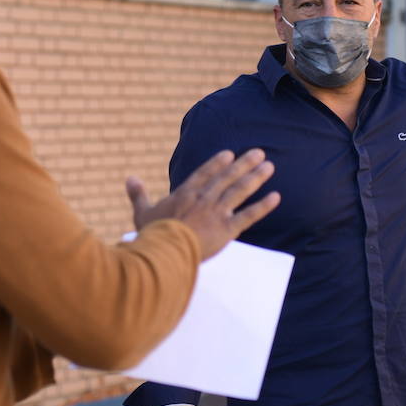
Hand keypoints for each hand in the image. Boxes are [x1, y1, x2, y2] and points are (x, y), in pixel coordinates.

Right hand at [125, 149, 278, 259]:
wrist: (165, 252)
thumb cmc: (152, 234)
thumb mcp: (142, 212)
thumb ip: (138, 194)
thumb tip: (129, 178)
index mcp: (185, 193)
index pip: (204, 173)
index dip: (217, 163)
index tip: (229, 154)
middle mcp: (204, 198)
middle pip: (227, 177)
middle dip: (244, 164)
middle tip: (259, 153)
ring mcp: (217, 212)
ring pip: (240, 190)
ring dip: (255, 177)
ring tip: (269, 167)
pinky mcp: (227, 229)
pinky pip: (248, 215)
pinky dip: (263, 206)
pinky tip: (275, 197)